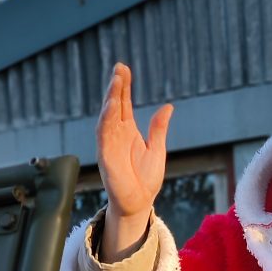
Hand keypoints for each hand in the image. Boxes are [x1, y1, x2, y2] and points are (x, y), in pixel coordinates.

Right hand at [96, 62, 172, 261]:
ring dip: (110, 99)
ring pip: (107, 117)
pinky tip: (110, 108)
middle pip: (114, 105)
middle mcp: (116, 134)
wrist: (140, 202)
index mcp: (128, 131)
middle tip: (119, 68)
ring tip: (116, 82)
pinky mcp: (106, 157)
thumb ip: (159, 128)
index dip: (123, 86)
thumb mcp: (157, 149)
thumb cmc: (146, 178)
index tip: (124, 69)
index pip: (124, 103)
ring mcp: (109, 144)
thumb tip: (168, 107)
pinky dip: (106, 121)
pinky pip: (104, 136)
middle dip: (116, 87)